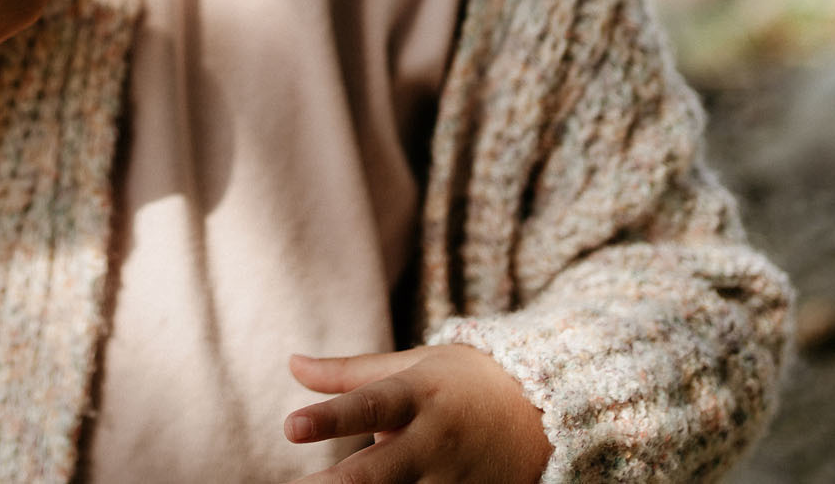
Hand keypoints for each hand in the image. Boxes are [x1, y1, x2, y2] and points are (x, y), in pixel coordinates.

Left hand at [282, 345, 552, 483]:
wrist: (543, 410)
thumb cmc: (462, 383)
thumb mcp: (410, 366)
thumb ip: (348, 374)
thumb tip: (292, 363)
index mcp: (418, 396)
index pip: (368, 405)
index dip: (330, 418)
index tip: (291, 426)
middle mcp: (433, 442)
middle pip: (379, 471)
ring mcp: (453, 481)